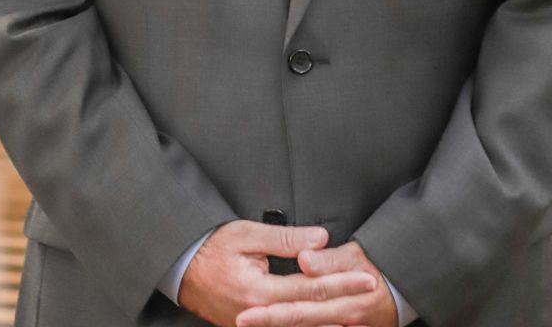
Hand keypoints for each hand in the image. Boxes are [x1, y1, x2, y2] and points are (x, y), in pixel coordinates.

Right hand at [179, 221, 377, 326]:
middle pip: (311, 314)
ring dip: (328, 323)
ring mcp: (253, 325)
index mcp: (261, 291)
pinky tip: (323, 324)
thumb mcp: (247, 234)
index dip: (342, 283)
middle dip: (344, 305)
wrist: (180, 268)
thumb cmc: (212, 246)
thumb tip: (320, 239)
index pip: (311, 288)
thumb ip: (285, 239)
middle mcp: (260, 315)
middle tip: (371, 297)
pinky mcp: (250, 326)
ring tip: (357, 320)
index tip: (367, 278)